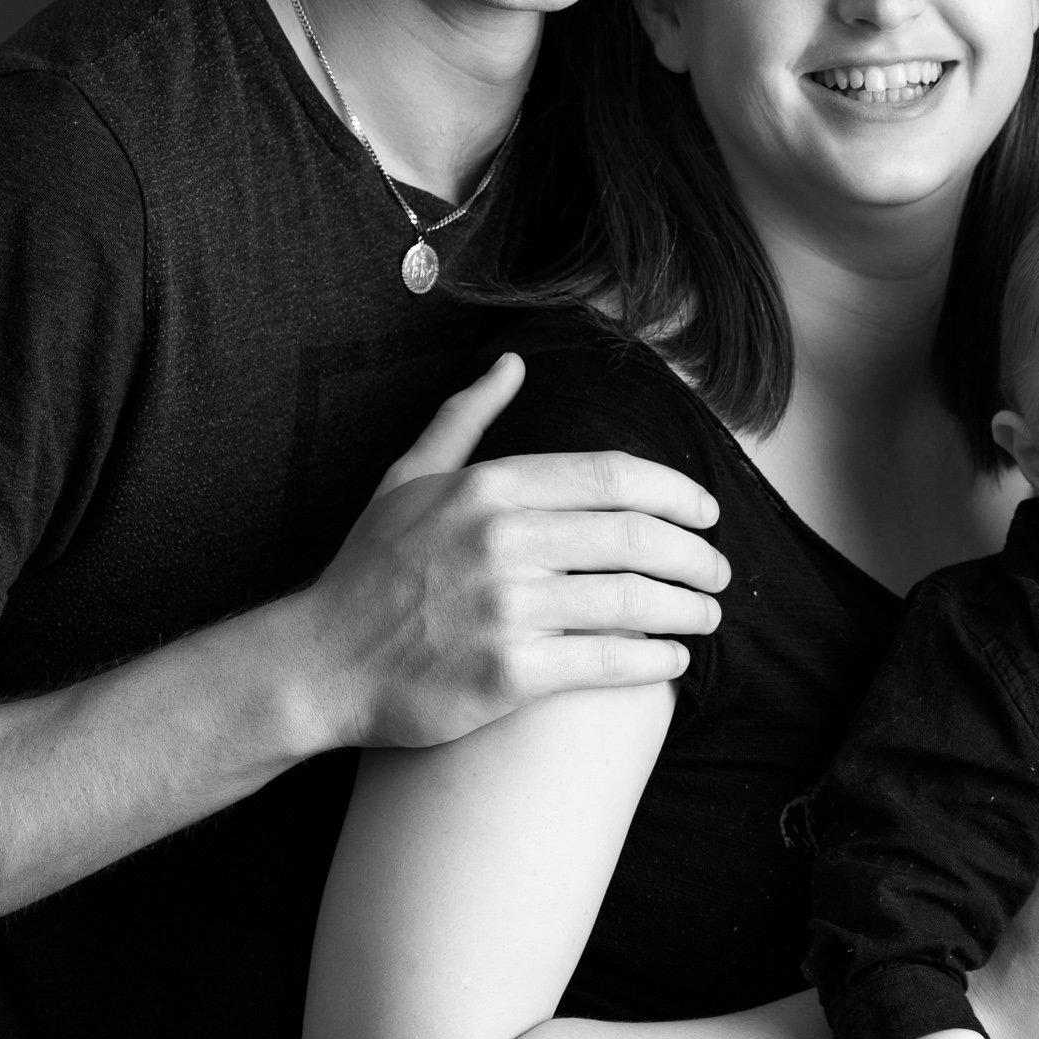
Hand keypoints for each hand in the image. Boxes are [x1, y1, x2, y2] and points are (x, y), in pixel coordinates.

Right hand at [298, 355, 729, 748]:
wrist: (319, 662)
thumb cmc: (369, 569)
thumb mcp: (409, 476)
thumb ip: (467, 417)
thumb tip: (512, 362)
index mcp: (490, 487)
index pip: (613, 476)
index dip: (675, 493)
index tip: (706, 511)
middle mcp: (503, 541)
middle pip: (635, 538)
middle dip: (695, 555)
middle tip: (719, 570)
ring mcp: (506, 609)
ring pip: (631, 601)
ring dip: (687, 608)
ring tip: (708, 614)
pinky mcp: (509, 676)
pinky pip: (606, 663)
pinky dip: (654, 660)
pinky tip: (673, 658)